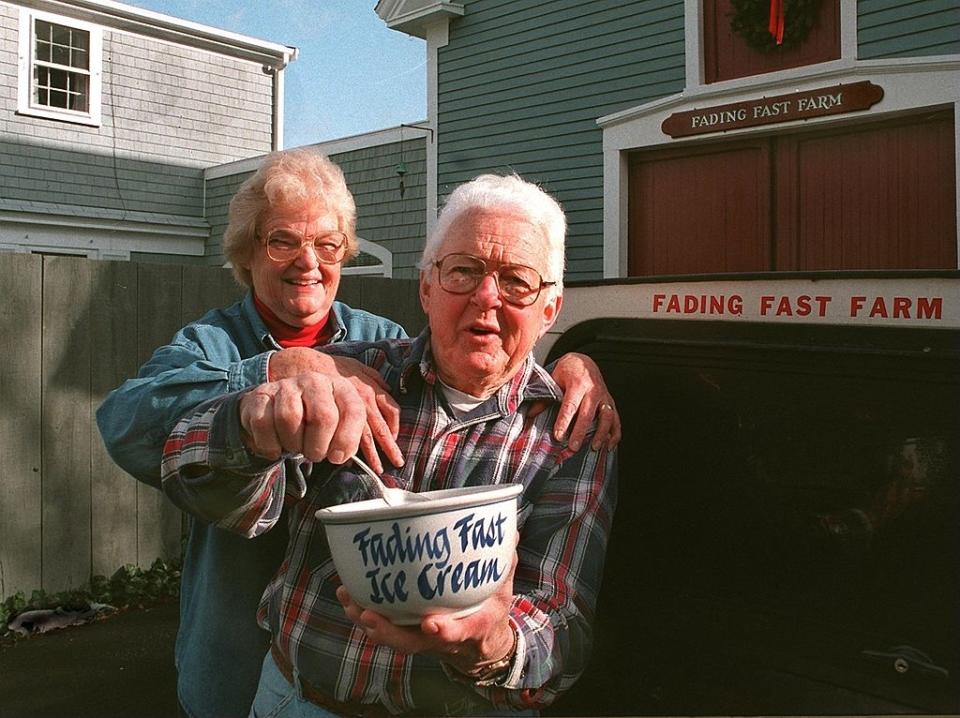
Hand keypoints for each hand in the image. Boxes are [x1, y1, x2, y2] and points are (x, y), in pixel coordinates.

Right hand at [238, 373, 365, 463]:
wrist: (273, 413)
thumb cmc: (312, 426)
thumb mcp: (338, 427)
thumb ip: (357, 438)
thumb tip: (393, 461)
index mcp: (340, 387)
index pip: (354, 410)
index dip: (347, 440)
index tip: (338, 458)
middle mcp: (315, 381)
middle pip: (323, 417)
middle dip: (319, 447)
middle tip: (315, 455)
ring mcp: (286, 386)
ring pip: (290, 420)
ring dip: (293, 445)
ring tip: (295, 447)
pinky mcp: (261, 395)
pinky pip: (263, 425)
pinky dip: (269, 445)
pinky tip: (275, 447)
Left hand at [336, 553, 516, 672]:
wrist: (481, 645)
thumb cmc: (488, 612)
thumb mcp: (503, 592)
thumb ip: (504, 564)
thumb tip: (510, 531)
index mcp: (470, 628)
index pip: (459, 633)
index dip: (445, 631)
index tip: (431, 623)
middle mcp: (440, 638)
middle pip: (411, 643)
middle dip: (388, 631)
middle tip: (368, 614)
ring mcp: (421, 638)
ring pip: (391, 637)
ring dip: (368, 621)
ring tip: (348, 598)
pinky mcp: (407, 631)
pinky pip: (383, 627)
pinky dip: (363, 613)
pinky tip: (348, 594)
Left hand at [538, 352, 620, 450]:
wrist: (584, 361)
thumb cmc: (567, 372)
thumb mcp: (553, 379)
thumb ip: (544, 397)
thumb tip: (530, 414)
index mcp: (577, 384)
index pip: (570, 406)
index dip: (564, 422)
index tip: (558, 436)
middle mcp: (593, 390)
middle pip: (588, 414)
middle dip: (581, 432)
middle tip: (573, 447)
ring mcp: (604, 397)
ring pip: (607, 417)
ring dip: (601, 434)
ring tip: (593, 448)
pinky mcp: (611, 403)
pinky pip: (616, 419)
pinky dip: (615, 434)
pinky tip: (609, 446)